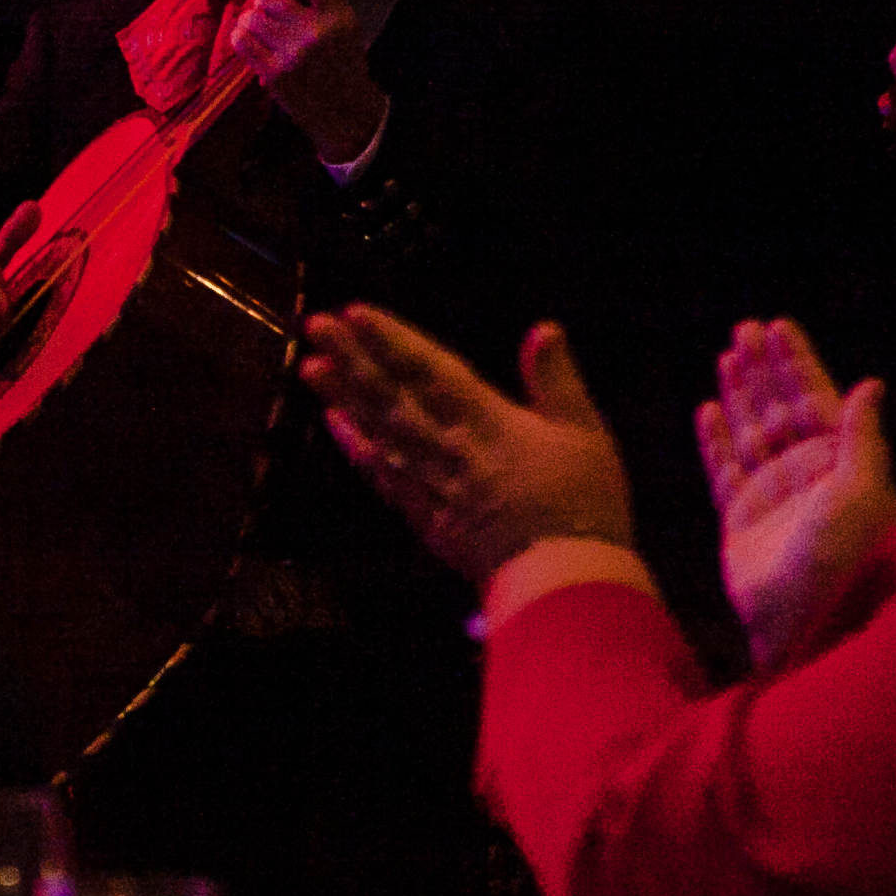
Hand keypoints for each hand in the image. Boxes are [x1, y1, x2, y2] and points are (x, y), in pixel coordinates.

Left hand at [223, 0, 388, 165]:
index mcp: (339, 18)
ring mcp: (291, 56)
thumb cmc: (343, 61)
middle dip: (269, 2)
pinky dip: (243, 35)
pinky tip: (255, 41)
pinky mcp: (272, 74)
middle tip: (278, 15)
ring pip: (251, 16)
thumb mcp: (344, 22)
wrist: (345, 112)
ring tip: (266, 29)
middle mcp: (315, 34)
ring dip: (253, 19)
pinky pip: (241, 39)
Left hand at [298, 305, 632, 586]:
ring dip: (343, 396)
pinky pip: (381, 475)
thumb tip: (544, 329)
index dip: (392, 340)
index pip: (429, 370)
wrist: (562, 582)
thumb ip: (557, 381)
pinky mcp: (423, 515)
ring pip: (377, 430)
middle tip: (315, 326)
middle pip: (391, 395)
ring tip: (310, 367)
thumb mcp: (585, 435)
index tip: (356, 313)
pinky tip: (335, 423)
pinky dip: (355, 446)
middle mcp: (447, 445)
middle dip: (351, 358)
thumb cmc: (582, 505)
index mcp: (487, 420)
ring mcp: (430, 482)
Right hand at [698, 320, 895, 668]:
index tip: (780, 326)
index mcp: (842, 465)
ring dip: (740, 392)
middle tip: (745, 328)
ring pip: (751, 430)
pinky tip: (707, 410)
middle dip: (764, 368)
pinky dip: (714, 439)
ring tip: (726, 355)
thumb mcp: (863, 489)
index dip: (799, 361)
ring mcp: (772, 496)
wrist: (808, 619)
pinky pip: (723, 468)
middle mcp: (807, 476)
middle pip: (780, 408)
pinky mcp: (740, 518)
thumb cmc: (847, 555)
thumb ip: (861, 436)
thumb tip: (871, 384)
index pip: (817, 399)